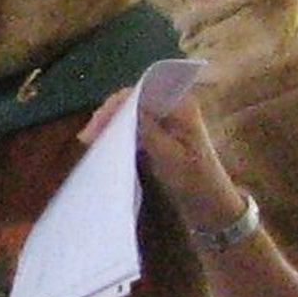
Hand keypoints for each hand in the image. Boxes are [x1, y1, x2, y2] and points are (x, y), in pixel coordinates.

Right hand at [104, 82, 249, 235]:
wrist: (210, 205)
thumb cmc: (196, 181)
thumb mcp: (170, 156)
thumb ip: (149, 130)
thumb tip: (126, 108)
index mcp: (182, 105)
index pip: (143, 90)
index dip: (117, 103)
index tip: (97, 123)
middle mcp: (173, 107)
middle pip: (134, 99)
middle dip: (110, 114)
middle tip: (87, 136)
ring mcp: (166, 120)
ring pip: (132, 112)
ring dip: (112, 123)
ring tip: (90, 139)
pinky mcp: (160, 135)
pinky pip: (135, 126)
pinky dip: (120, 133)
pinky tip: (104, 144)